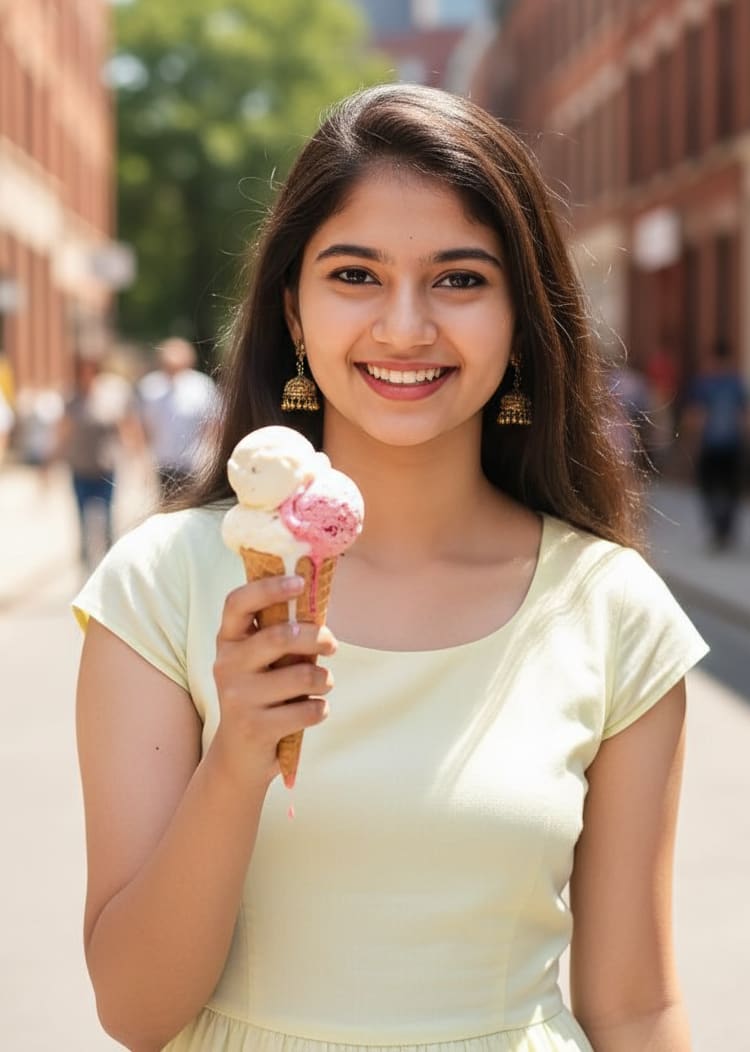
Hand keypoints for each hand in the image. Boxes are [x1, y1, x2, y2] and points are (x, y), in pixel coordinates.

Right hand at [211, 575, 336, 787]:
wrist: (238, 755)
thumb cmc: (264, 694)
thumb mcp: (264, 661)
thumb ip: (283, 633)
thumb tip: (319, 598)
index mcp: (228, 640)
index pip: (238, 602)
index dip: (268, 587)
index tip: (300, 582)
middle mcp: (226, 665)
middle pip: (280, 636)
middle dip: (316, 637)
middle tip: (333, 644)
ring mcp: (237, 697)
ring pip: (301, 675)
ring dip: (324, 679)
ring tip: (322, 684)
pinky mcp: (254, 727)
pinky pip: (307, 710)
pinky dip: (320, 709)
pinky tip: (312, 711)